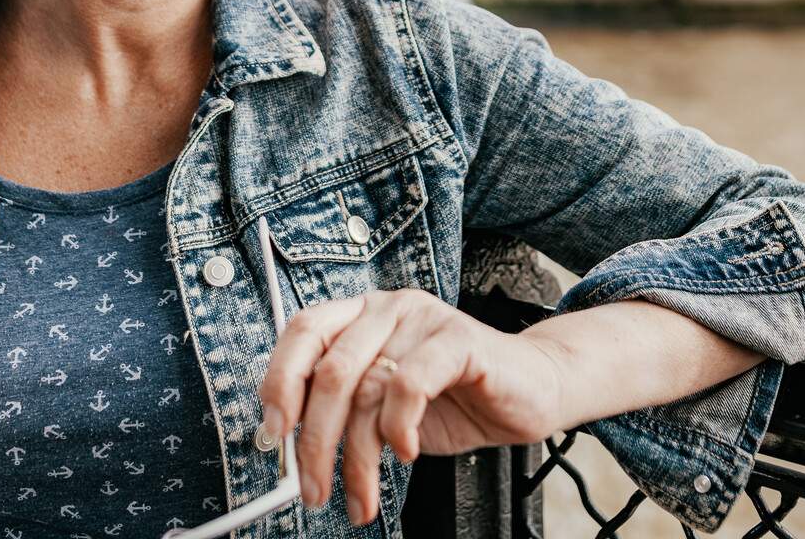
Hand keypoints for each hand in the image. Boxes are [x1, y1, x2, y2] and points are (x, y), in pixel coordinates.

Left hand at [255, 288, 566, 527]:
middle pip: (329, 371)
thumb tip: (292, 448)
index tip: (273, 432)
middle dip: (314, 441)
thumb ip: (345, 412)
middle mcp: (387, 309)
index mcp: (361, 316)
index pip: (303, 332)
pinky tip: (407, 452)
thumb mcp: (385, 408)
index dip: (279, 380)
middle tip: (313, 489)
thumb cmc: (457, 399)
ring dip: (358, 457)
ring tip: (362, 495)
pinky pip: (410, 384)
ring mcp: (423, 319)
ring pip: (366, 389)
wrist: (531, 390)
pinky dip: (399, 428)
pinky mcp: (458, 338)